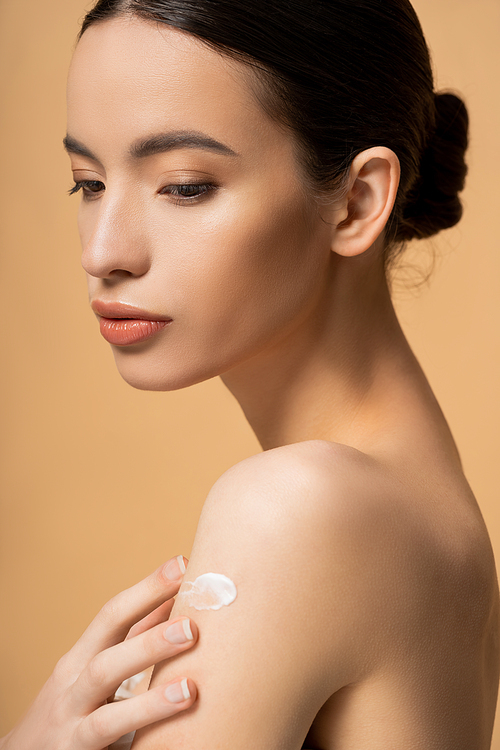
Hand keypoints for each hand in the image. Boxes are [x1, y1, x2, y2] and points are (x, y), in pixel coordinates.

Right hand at [0, 556, 197, 749]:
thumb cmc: (73, 713)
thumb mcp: (97, 676)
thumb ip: (133, 644)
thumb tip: (174, 604)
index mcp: (81, 656)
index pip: (114, 613)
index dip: (148, 588)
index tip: (183, 564)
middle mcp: (73, 678)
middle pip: (108, 636)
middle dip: (150, 619)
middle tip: (194, 621)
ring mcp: (70, 712)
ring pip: (105, 676)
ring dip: (149, 661)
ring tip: (190, 666)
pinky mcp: (74, 748)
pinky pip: (106, 729)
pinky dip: (144, 714)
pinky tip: (179, 706)